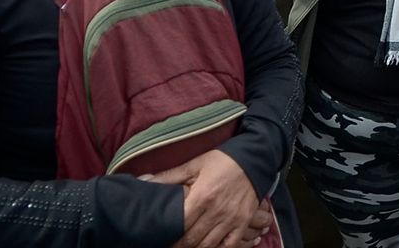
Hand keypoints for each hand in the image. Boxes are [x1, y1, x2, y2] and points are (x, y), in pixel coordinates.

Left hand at [146, 149, 260, 247]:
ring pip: (209, 245)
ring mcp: (232, 219)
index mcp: (202, 197)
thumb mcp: (195, 164)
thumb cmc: (223, 161)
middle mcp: (217, 212)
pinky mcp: (243, 222)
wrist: (255, 159)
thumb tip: (143, 181)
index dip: (169, 236)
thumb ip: (169, 176)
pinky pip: (230, 245)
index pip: (180, 226)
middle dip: (179, 246)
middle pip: (192, 240)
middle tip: (172, 245)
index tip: (161, 238)